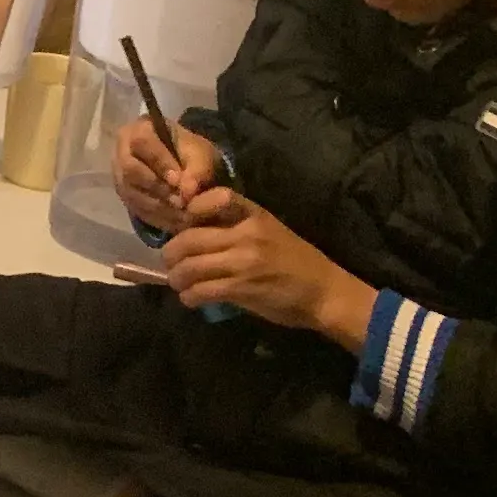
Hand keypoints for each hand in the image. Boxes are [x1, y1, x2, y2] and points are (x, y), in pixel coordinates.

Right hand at [114, 117, 226, 232]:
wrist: (185, 167)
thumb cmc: (190, 153)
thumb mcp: (201, 155)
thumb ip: (197, 170)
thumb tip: (187, 192)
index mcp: (138, 129)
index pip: (142, 142)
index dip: (160, 162)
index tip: (178, 179)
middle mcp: (121, 152)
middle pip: (130, 170)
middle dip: (157, 187)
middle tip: (181, 200)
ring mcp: (120, 177)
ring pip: (132, 193)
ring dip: (159, 205)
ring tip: (183, 212)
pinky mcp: (125, 197)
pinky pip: (136, 209)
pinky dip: (158, 217)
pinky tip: (177, 221)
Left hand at [158, 191, 375, 348]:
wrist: (325, 292)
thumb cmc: (296, 261)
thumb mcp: (270, 230)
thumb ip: (236, 226)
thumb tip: (193, 229)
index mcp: (255, 215)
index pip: (217, 197)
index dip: (192, 208)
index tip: (185, 222)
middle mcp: (247, 234)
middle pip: (189, 238)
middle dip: (171, 254)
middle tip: (170, 263)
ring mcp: (243, 262)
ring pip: (189, 266)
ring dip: (177, 278)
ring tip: (179, 283)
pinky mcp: (241, 288)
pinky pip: (201, 290)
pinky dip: (190, 296)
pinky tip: (192, 298)